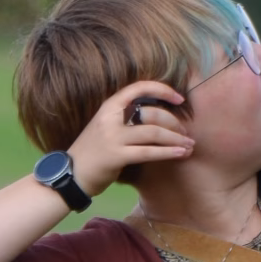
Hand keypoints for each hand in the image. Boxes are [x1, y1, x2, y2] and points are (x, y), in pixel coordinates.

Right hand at [65, 80, 194, 197]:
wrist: (71, 174)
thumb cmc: (92, 151)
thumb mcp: (105, 126)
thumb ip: (126, 117)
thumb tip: (157, 116)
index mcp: (109, 106)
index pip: (139, 87)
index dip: (162, 90)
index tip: (179, 99)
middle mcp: (111, 118)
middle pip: (152, 113)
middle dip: (174, 123)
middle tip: (186, 133)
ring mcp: (113, 137)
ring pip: (154, 133)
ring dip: (176, 139)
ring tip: (189, 146)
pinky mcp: (116, 156)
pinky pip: (148, 152)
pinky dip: (168, 153)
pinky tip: (181, 154)